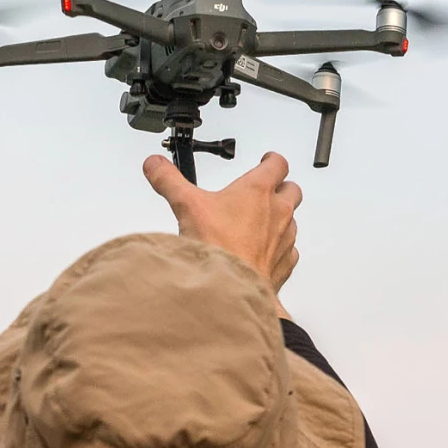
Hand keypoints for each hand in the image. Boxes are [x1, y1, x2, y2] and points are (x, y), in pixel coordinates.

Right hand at [143, 152, 302, 308]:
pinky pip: (289, 251)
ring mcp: (285, 238)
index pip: (277, 164)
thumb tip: (155, 165)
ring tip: (262, 224)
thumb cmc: (218, 246)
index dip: (272, 160)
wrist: (231, 288)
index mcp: (258, 190)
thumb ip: (169, 181)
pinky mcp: (284, 263)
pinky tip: (263, 252)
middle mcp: (278, 212)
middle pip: (292, 189)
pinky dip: (280, 249)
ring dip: (281, 219)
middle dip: (282, 188)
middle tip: (269, 190)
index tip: (267, 160)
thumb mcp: (186, 205)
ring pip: (292, 220)